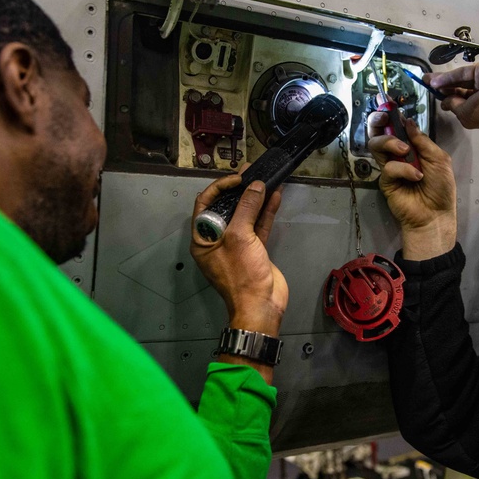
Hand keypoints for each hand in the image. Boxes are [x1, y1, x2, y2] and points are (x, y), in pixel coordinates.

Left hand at [190, 174, 287, 337]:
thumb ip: (247, 209)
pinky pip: (259, 225)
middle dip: (239, 189)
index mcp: (203, 238)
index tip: (237, 179)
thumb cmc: (241, 274)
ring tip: (265, 176)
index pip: (205, 204)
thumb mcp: (239, 238)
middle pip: (226, 207)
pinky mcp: (255, 249)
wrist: (261, 306)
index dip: (219, 188)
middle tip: (251, 171)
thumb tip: (255, 186)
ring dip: (255, 197)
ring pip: (245, 215)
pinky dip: (266, 211)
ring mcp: (237, 244)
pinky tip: (275, 195)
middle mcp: (217, 239)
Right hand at [367, 115, 456, 259]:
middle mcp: (397, 155)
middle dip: (378, 122)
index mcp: (412, 147)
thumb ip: (422, 140)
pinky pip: (388, 168)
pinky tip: (416, 176)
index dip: (391, 116)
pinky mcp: (385, 181)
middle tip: (385, 118)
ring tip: (405, 150)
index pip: (397, 128)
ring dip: (390, 142)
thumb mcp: (439, 159)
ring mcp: (390, 167)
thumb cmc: (441, 188)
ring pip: (376, 145)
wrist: (435, 214)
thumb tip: (408, 122)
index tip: (390, 106)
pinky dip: (403, 169)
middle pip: (378, 133)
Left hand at [428, 56, 478, 129]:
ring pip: (458, 84)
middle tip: (429, 88)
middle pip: (459, 95)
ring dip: (442, 82)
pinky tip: (434, 79)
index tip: (438, 101)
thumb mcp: (468, 115)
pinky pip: (461, 75)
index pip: (463, 110)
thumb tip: (444, 102)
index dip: (449, 105)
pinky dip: (447, 77)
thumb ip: (454, 106)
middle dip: (444, 93)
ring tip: (427, 80)